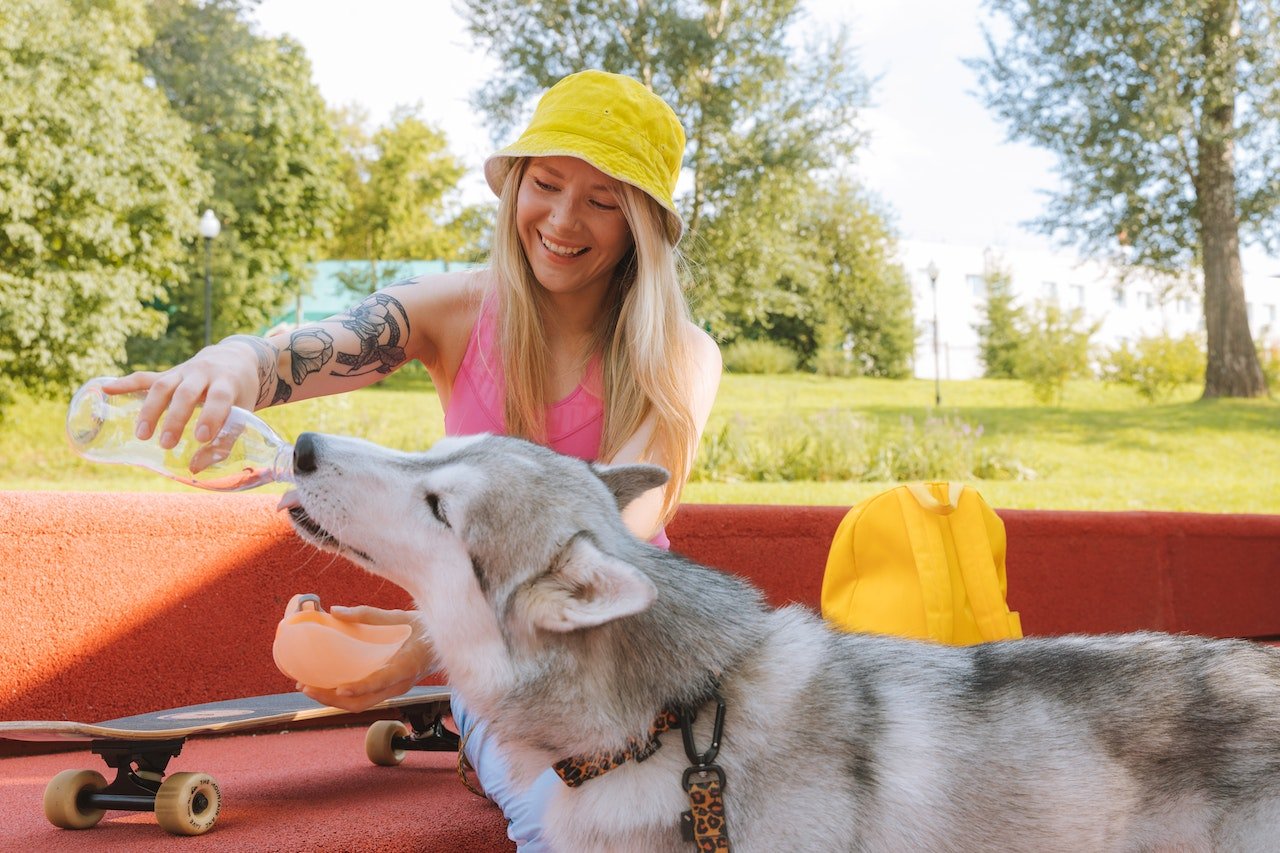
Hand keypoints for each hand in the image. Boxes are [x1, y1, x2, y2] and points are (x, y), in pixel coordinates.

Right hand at [99, 338, 265, 449]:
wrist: (234, 359)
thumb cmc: (239, 394)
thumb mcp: (243, 414)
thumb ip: (224, 441)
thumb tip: (195, 469)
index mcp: (228, 383)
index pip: (219, 398)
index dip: (211, 416)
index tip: (201, 438)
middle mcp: (204, 373)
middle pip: (186, 392)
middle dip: (175, 418)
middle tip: (166, 443)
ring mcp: (183, 371)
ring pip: (163, 385)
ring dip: (150, 409)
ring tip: (141, 433)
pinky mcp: (168, 373)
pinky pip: (145, 377)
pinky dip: (125, 383)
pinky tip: (106, 388)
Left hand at [295, 604, 437, 712]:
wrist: (446, 642)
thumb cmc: (423, 627)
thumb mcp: (398, 616)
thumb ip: (367, 614)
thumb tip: (334, 611)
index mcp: (407, 665)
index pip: (382, 681)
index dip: (360, 687)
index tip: (340, 688)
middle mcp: (400, 683)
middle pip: (364, 702)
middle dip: (331, 699)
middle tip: (306, 687)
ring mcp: (394, 690)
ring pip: (361, 704)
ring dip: (332, 700)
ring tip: (307, 688)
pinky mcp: (388, 689)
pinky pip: (364, 698)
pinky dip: (342, 695)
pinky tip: (325, 685)